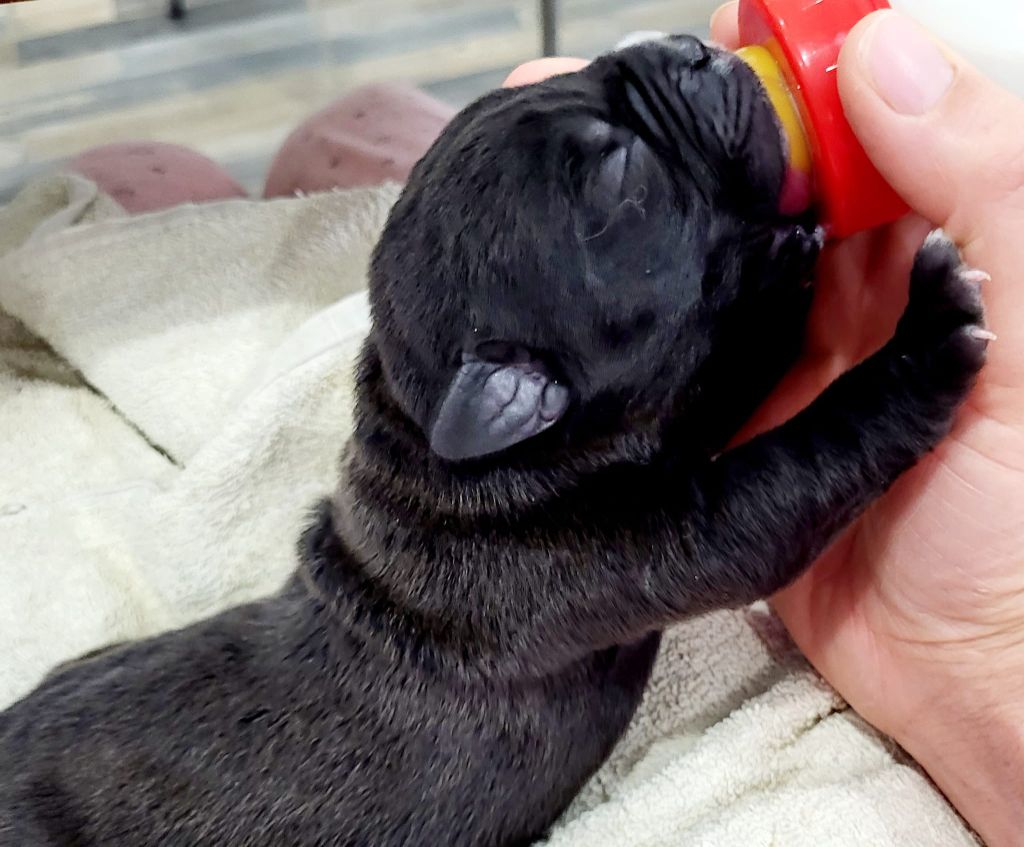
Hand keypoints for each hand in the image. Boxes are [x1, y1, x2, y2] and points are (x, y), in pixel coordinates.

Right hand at [508, 7, 1023, 839]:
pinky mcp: (738, 428)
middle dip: (713, 128)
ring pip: (725, 260)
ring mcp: (795, 361)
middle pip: (783, 184)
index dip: (809, 64)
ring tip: (581, 154)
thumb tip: (888, 48)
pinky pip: (688, 353)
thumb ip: (994, 182)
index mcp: (953, 251)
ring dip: (666, 208)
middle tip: (620, 89)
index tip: (729, 29)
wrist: (979, 677)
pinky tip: (592, 277)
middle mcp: (869, 296)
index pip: (873, 124)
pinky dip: (646, 311)